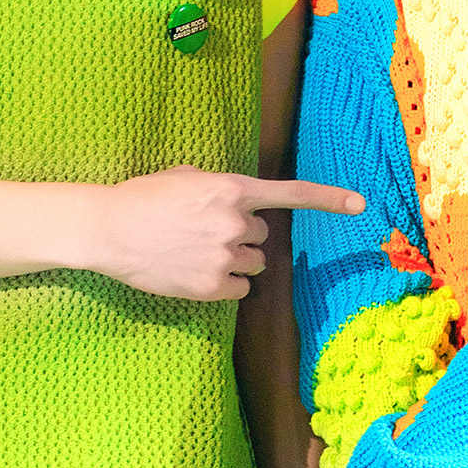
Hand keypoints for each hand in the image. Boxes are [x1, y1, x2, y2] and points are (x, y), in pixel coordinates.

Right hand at [79, 169, 362, 302]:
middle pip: (263, 237)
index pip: (289, 194)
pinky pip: (240, 290)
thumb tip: (234, 201)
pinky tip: (195, 273)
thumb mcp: (183, 177)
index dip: (328, 198)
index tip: (360, 204)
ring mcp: (224, 256)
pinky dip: (225, 285)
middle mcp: (234, 222)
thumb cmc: (141, 198)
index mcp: (231, 189)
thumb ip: (218, 187)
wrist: (107, 229)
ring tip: (196, 254)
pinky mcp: (212, 286)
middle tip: (205, 234)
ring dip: (235, 261)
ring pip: (254, 266)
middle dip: (242, 237)